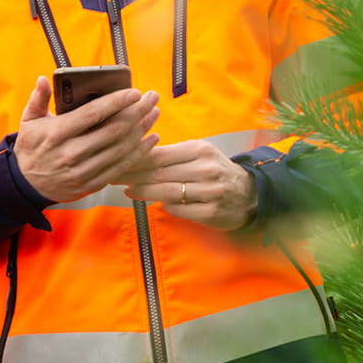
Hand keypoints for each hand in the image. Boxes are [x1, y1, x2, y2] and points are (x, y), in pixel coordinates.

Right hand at [13, 76, 159, 204]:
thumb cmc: (31, 148)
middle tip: (152, 98)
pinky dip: (138, 153)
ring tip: (154, 114)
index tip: (134, 92)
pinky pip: (120, 167)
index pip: (92, 114)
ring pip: (120, 149)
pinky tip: (150, 139)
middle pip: (112, 131)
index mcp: (56, 133)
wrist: (26, 185)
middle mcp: (70, 153)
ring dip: (141, 130)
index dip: (116, 102)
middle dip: (137, 112)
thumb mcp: (28, 121)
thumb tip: (43, 79)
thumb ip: (37, 99)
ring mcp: (82, 171)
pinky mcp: (91, 184)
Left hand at [119, 138, 256, 230]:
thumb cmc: (216, 170)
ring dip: (144, 192)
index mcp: (199, 150)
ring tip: (127, 191)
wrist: (250, 194)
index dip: (135, 159)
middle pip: (160, 172)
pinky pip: (180, 209)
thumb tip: (136, 154)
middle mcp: (205, 168)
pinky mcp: (212, 212)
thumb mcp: (198, 155)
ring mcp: (210, 191)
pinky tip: (156, 204)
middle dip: (133, 175)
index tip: (117, 161)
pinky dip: (167, 206)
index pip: (159, 154)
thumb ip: (172, 155)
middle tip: (112, 177)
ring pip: (167, 191)